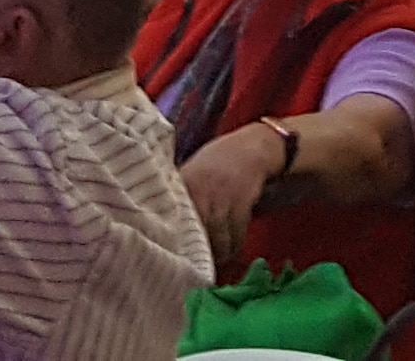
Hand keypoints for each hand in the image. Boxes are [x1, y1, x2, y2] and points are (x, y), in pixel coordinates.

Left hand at [177, 124, 279, 267]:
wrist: (250, 149)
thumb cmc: (215, 164)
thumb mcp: (191, 173)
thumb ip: (179, 198)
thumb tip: (164, 228)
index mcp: (183, 184)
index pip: (176, 221)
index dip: (178, 242)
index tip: (178, 257)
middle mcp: (200, 190)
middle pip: (196, 233)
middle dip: (199, 252)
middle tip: (198, 265)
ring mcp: (221, 196)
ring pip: (217, 237)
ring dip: (219, 252)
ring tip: (217, 260)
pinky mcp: (242, 202)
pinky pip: (236, 232)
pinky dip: (234, 244)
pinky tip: (232, 247)